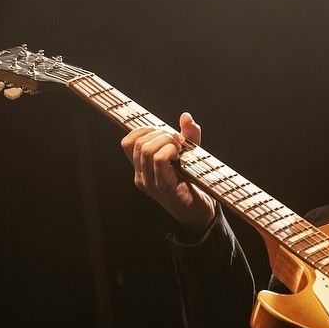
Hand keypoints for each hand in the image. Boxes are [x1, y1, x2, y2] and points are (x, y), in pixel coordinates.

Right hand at [120, 111, 214, 234]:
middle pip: (137, 142)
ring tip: (180, 149)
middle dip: (160, 133)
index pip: (127, 141)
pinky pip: (159, 159)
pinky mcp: (163, 187)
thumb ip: (188, 136)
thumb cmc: (193, 182)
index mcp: (142, 168)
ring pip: (146, 149)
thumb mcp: (189, 154)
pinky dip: (171, 150)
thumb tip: (186, 116)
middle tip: (179, 142)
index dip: (144, 130)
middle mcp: (141, 175)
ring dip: (167, 141)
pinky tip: (181, 156)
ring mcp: (149, 182)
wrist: (200, 212)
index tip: (165, 133)